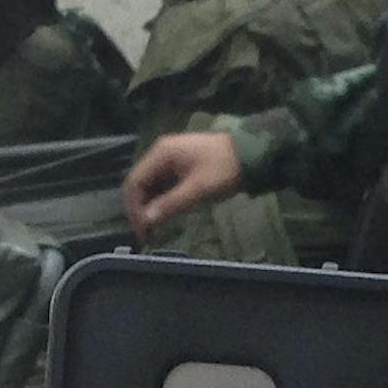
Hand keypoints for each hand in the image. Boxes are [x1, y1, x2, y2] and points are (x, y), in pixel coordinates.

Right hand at [123, 132, 242, 240]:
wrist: (253, 153)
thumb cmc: (225, 168)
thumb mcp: (198, 188)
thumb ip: (170, 204)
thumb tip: (146, 221)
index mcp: (161, 153)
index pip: (134, 182)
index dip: (134, 209)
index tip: (142, 231)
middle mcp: (161, 153)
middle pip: (139, 184)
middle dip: (141, 209)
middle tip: (148, 234)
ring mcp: (170, 158)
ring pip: (150, 185)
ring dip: (150, 206)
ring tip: (156, 229)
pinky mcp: (180, 165)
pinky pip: (163, 184)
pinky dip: (161, 200)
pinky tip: (166, 215)